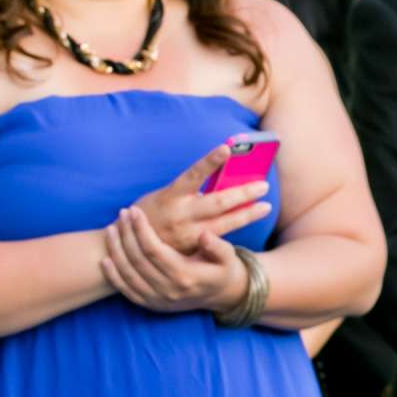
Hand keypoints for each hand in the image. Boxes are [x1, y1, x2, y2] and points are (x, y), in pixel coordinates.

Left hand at [100, 207, 260, 314]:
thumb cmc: (221, 269)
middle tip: (122, 214)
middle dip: (126, 234)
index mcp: (187, 276)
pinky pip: (125, 291)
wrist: (219, 295)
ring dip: (116, 251)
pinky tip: (105, 259)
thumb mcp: (228, 256)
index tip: (135, 211)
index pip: (155, 250)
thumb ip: (218, 246)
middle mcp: (169, 290)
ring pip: (128, 274)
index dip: (141, 230)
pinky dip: (113, 275)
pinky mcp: (150, 305)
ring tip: (112, 229)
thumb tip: (204, 235)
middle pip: (137, 260)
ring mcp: (158, 300)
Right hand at [132, 143, 273, 254]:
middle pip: (217, 202)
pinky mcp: (193, 249)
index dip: (210, 161)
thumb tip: (223, 183)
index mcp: (170, 195)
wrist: (131, 247)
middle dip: (242, 193)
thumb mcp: (165, 196)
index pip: (193, 174)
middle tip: (263, 185)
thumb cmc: (153, 213)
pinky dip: (234, 228)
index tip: (227, 148)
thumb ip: (191, 192)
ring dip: (247, 214)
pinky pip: (219, 238)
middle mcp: (180, 214)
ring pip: (224, 223)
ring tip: (265, 206)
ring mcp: (187, 233)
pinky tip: (249, 221)